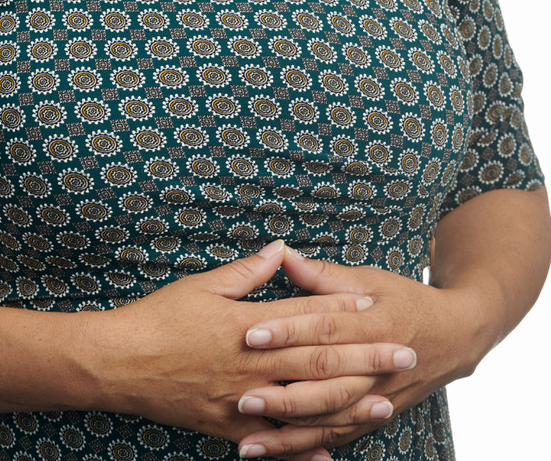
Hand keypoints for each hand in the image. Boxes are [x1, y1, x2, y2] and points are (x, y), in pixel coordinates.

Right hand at [93, 240, 415, 448]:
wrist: (119, 364)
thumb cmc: (160, 318)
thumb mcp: (203, 285)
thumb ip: (247, 273)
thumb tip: (280, 251)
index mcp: (247, 328)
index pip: (305, 318)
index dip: (342, 312)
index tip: (376, 307)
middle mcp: (251, 369)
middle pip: (318, 364)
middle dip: (366, 360)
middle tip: (405, 357)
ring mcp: (241, 404)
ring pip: (305, 409)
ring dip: (349, 407)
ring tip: (386, 404)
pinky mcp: (228, 429)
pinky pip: (273, 444)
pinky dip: (303, 450)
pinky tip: (330, 454)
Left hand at [235, 246, 490, 459]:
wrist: (455, 337)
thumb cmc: (407, 300)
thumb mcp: (370, 279)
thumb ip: (324, 275)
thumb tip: (283, 256)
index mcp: (374, 325)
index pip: (325, 330)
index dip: (288, 332)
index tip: (251, 334)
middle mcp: (376, 368)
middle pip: (325, 384)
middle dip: (281, 394)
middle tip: (241, 396)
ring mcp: (377, 399)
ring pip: (329, 420)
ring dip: (289, 433)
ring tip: (249, 439)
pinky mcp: (374, 417)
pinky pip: (338, 436)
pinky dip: (307, 449)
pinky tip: (276, 453)